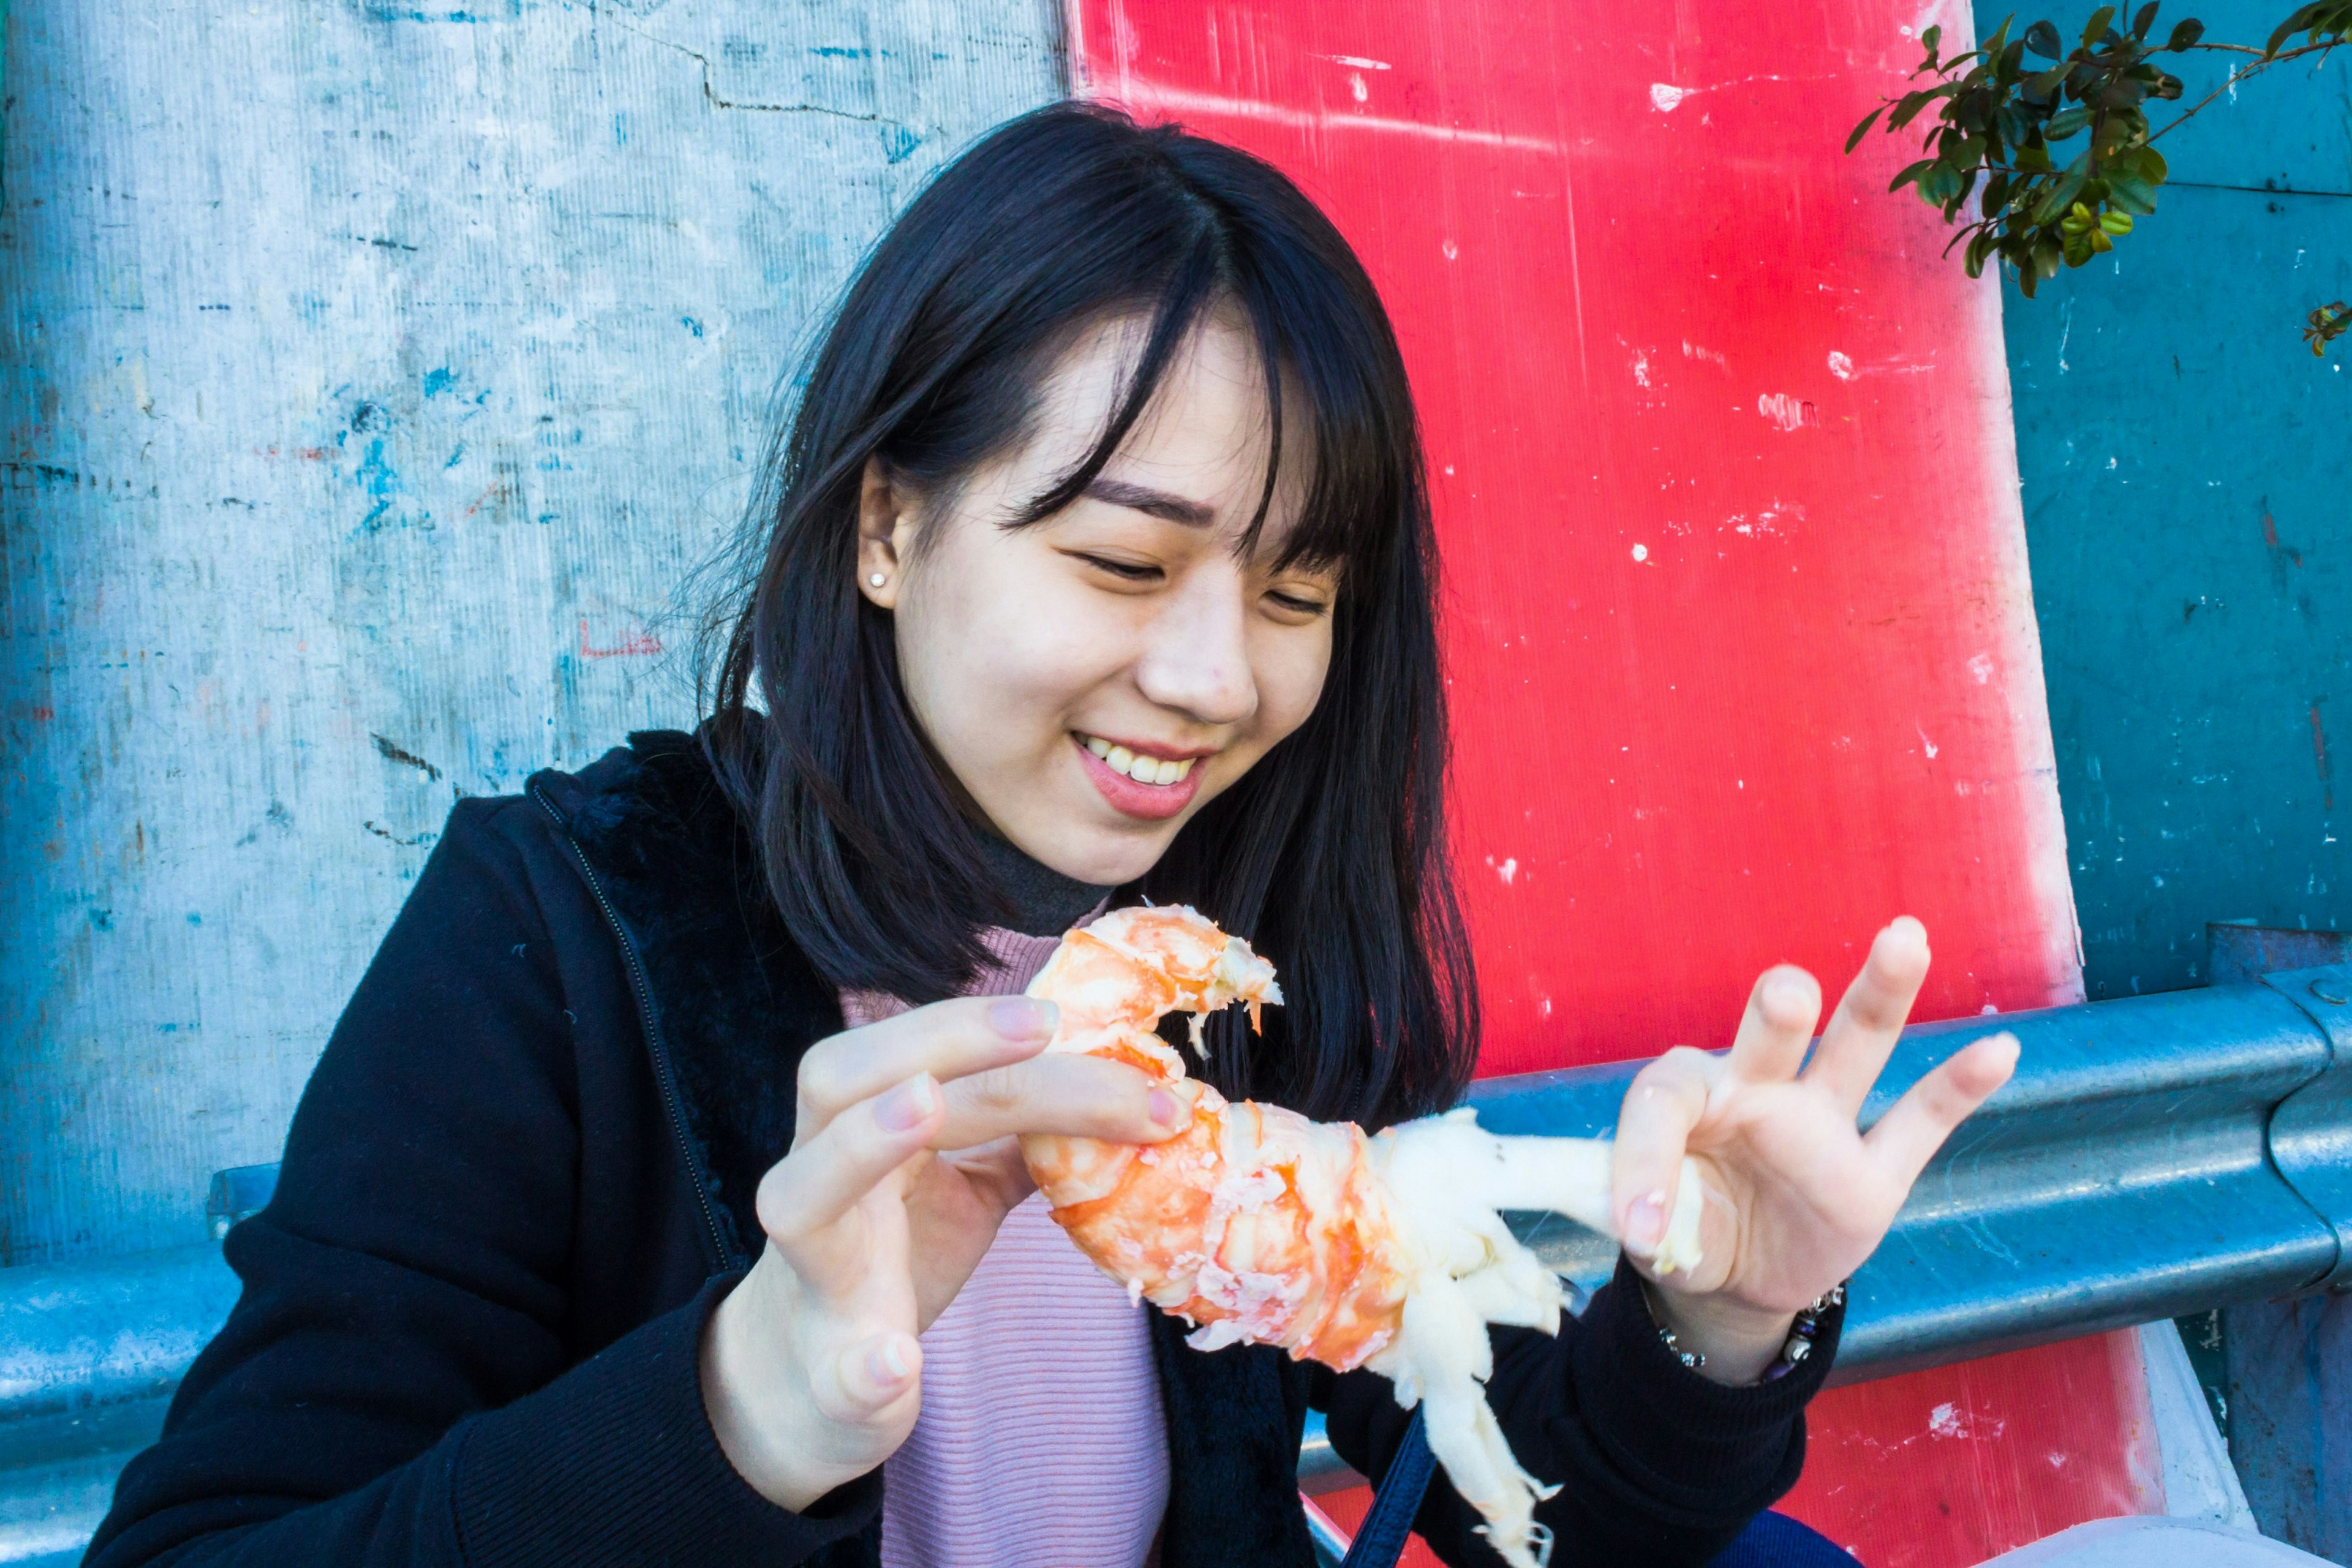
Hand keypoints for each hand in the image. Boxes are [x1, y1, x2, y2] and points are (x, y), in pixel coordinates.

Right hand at [699, 995, 1182, 1508]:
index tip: (1073, 1014)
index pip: (913, 1052)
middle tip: (1040, 1023)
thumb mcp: (966, 1184)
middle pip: (841, 1080)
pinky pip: (840, 1364)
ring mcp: (814, 1273)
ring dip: (864, 1142)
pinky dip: (866, 1366)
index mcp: (860, 1127)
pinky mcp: (829, 1370)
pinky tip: (898, 1362)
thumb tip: (1123, 1088)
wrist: (816, 1383)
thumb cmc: (898, 1257)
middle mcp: (820, 1180)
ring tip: (928, 1104)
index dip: (992, 1028)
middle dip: (939, 1040)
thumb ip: (1022, 1135)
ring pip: (800, 1196)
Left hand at [1609, 918, 2017, 1382]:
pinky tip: (2000, 1049)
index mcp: (1693, 1093)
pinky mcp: (1872, 1175)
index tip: (1635, 1226)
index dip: (1644, 1156)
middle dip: (1781, 1010)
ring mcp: (1822, 1124)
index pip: (1667, 1096)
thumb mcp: (1643, 1225)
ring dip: (1880, 994)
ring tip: (1905, 938)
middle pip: (1773, 1030)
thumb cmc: (1679, 1222)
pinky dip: (1959, 1087)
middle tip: (1788, 996)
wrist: (1728, 1275)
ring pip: (1856, 1045)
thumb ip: (1645, 1213)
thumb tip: (1646, 1229)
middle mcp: (1760, 1088)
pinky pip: (1921, 1121)